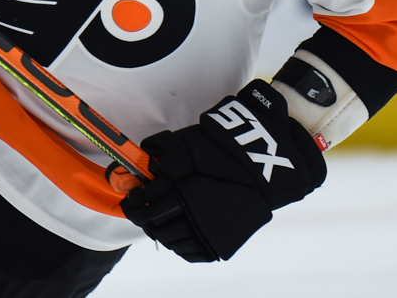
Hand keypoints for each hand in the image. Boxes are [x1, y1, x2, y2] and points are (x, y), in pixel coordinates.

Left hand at [118, 80, 325, 261]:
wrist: (265, 166)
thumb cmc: (223, 150)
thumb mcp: (187, 143)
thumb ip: (161, 155)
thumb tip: (140, 165)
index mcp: (183, 194)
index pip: (147, 207)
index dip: (134, 203)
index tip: (131, 198)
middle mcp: (194, 219)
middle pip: (156, 227)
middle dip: (144, 217)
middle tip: (140, 209)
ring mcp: (208, 235)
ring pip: (172, 242)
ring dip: (160, 231)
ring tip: (157, 219)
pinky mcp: (221, 245)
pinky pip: (191, 252)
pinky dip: (179, 244)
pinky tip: (177, 232)